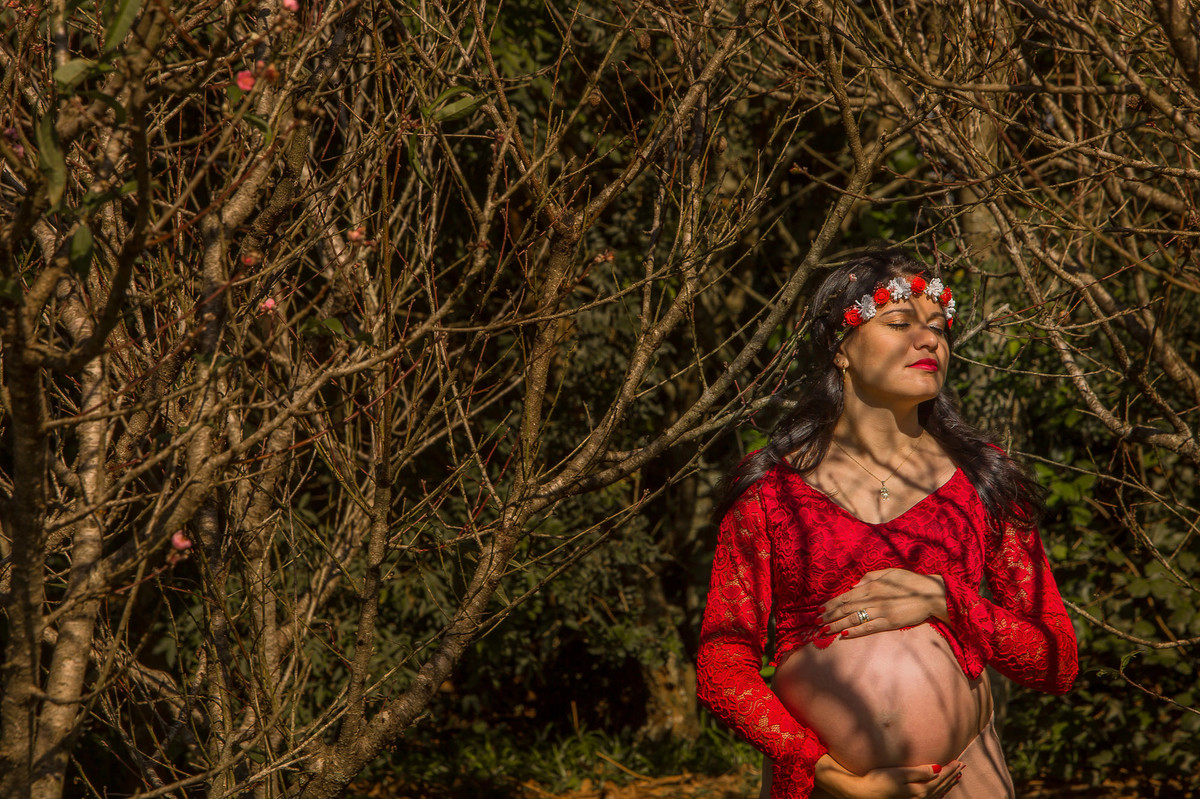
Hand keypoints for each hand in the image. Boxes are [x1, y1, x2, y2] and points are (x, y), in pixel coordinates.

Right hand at [815, 754, 964, 798]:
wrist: (864, 793)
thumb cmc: (879, 780)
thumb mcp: (899, 774)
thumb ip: (919, 772)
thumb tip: (936, 768)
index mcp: (920, 789)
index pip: (940, 777)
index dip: (950, 769)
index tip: (959, 760)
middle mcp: (921, 797)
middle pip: (941, 784)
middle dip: (952, 775)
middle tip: (962, 766)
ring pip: (938, 792)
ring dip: (947, 784)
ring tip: (956, 777)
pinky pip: (930, 797)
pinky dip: (939, 792)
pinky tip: (939, 790)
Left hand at [820, 569, 948, 638]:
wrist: (932, 595)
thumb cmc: (911, 582)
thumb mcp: (890, 573)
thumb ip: (870, 578)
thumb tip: (853, 586)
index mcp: (872, 586)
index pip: (846, 596)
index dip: (832, 603)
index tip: (820, 609)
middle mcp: (874, 598)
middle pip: (846, 608)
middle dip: (830, 615)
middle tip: (816, 622)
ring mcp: (881, 612)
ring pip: (854, 619)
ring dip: (837, 625)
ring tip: (824, 630)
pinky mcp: (890, 623)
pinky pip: (868, 628)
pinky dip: (855, 632)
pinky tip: (843, 636)